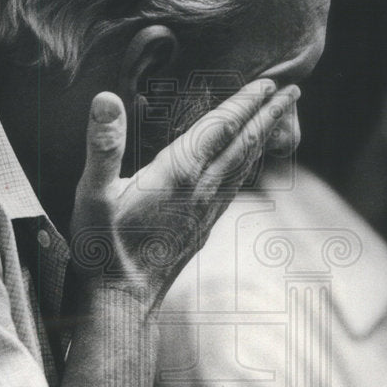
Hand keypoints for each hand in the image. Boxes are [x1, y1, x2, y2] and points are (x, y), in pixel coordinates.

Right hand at [69, 79, 299, 311]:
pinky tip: (246, 166)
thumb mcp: (92, 195)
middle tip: (294, 91)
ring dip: (262, 139)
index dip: (244, 103)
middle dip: (268, 115)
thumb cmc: (102, 250)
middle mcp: (199, 192)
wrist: (122, 304)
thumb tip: (106, 99)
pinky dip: (247, 168)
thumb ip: (102, 147)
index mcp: (177, 175)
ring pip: (243, 168)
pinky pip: (233, 189)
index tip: (270, 82)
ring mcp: (204, 213)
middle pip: (242, 145)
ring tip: (277, 120)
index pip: (219, 129)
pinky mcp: (202, 229)